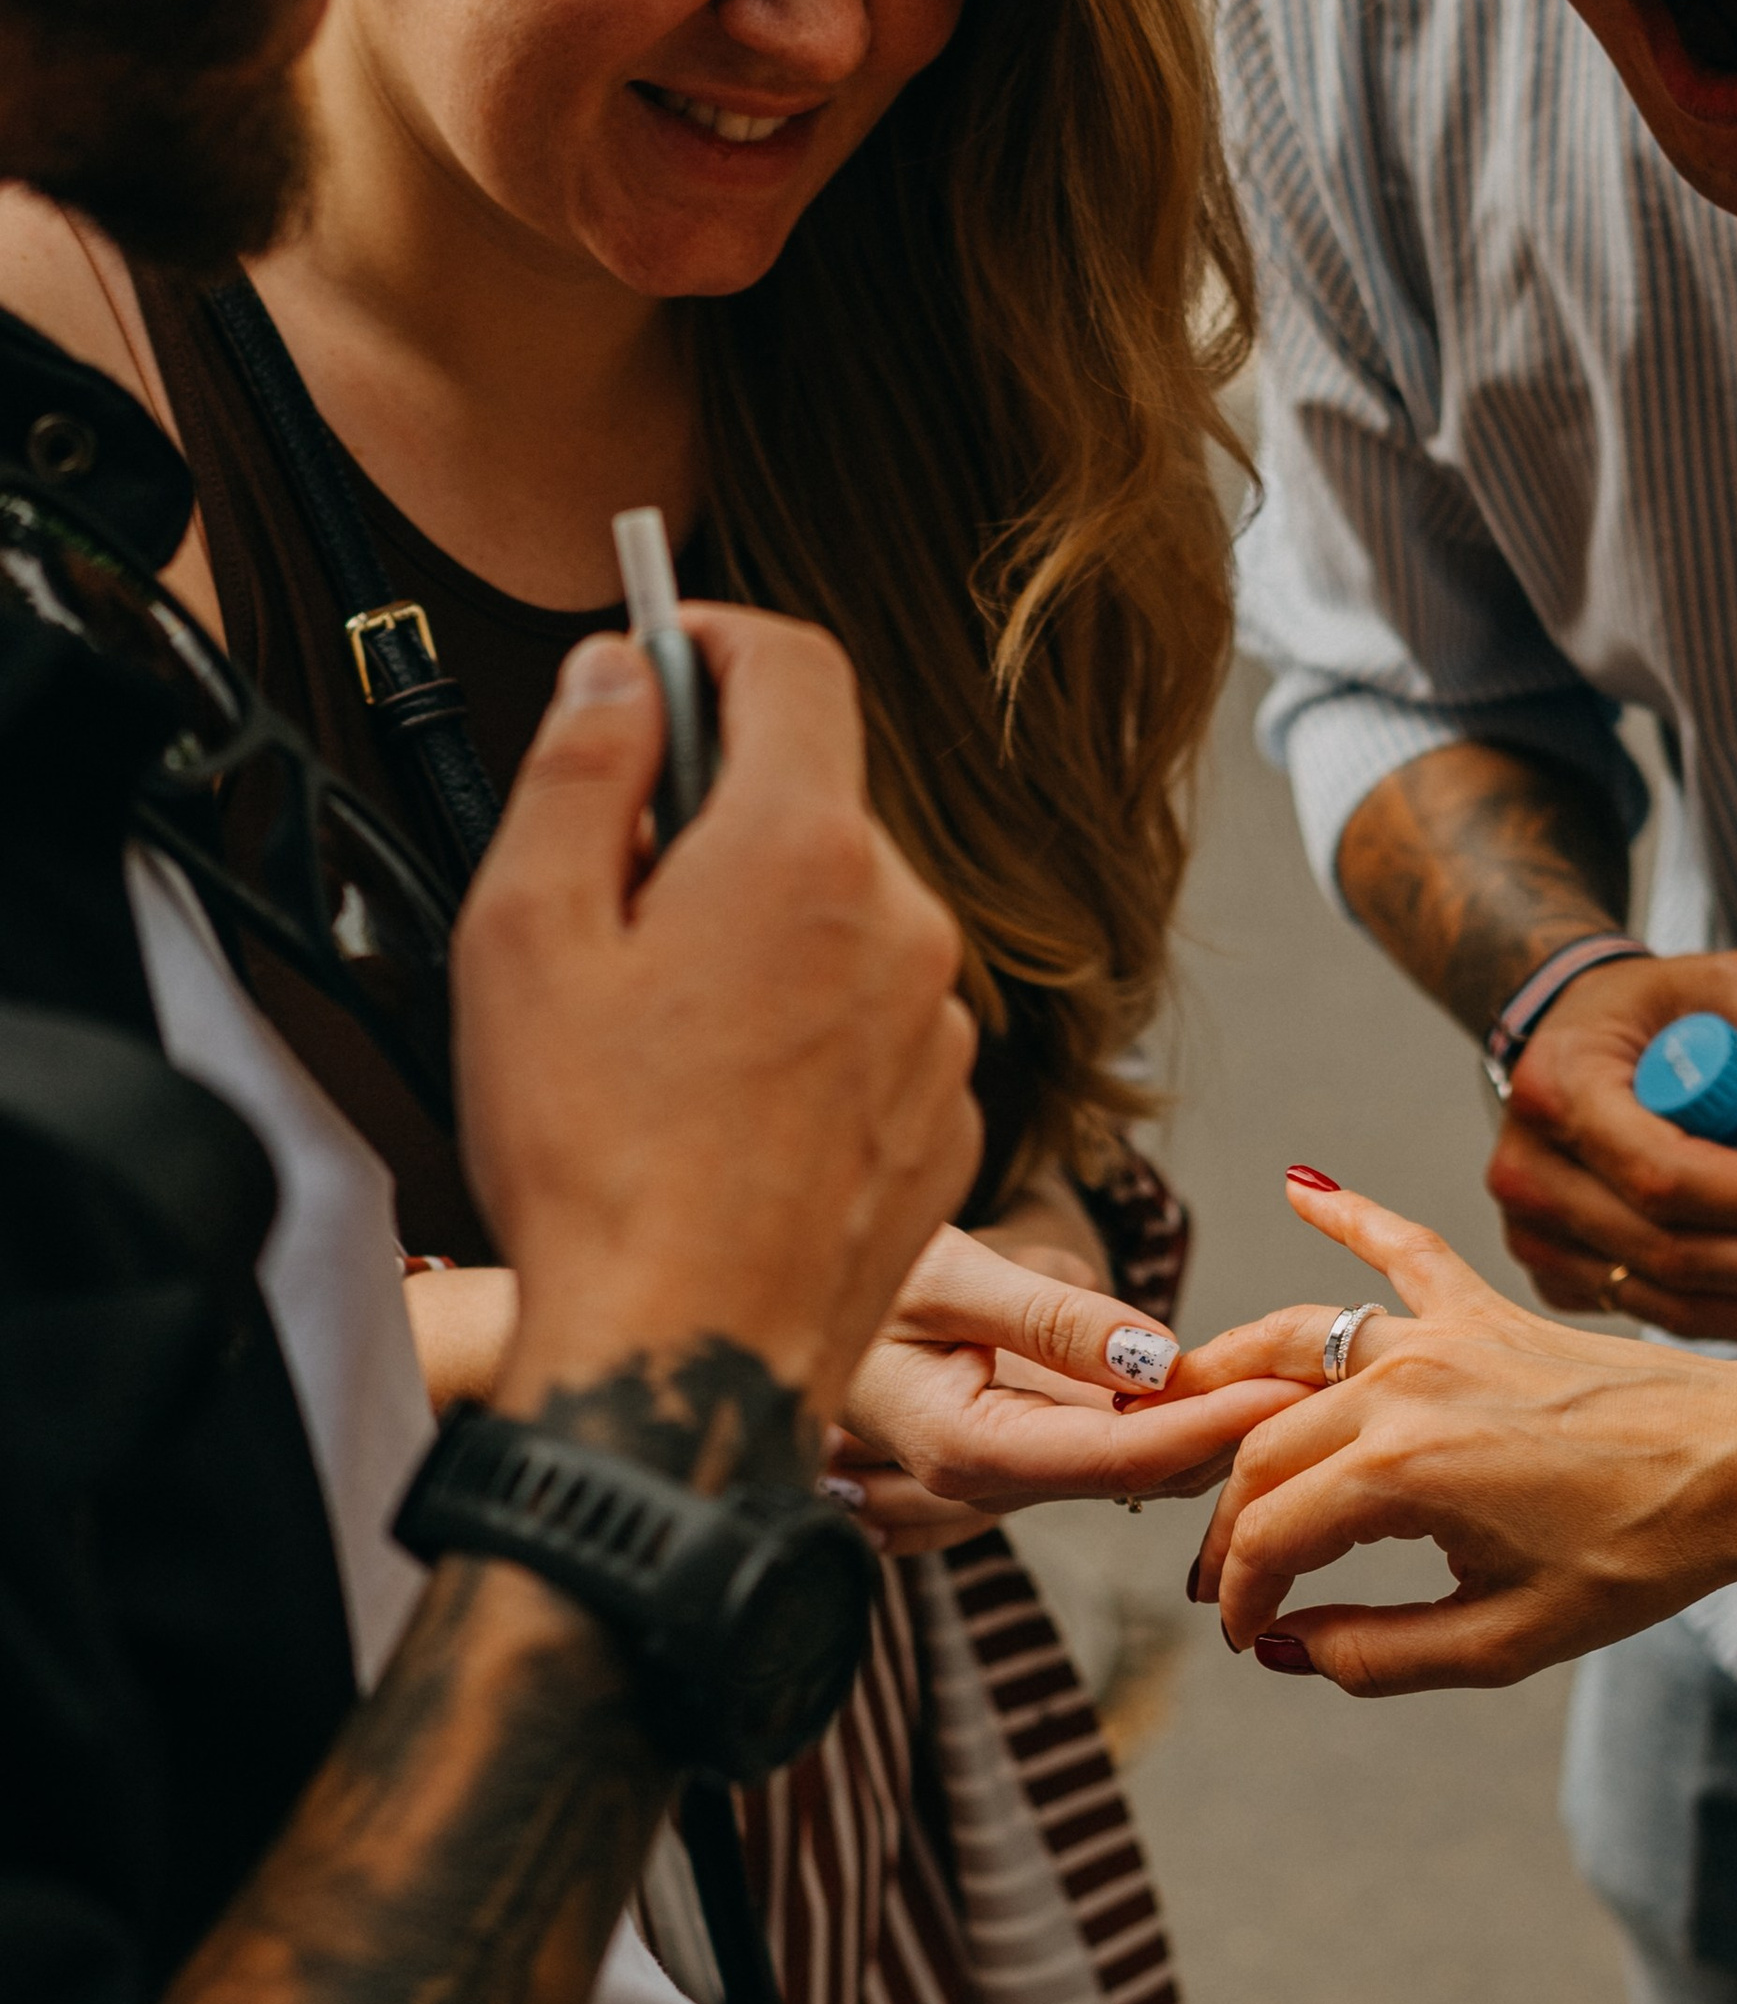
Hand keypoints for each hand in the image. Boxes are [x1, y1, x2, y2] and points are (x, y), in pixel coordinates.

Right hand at [456, 610, 979, 1427]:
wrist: (686, 1364)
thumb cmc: (593, 1166)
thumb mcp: (523, 932)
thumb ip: (578, 767)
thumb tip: (618, 671)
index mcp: (804, 855)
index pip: (795, 664)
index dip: (714, 640)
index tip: (659, 664)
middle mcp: (905, 927)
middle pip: (815, 804)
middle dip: (716, 818)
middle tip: (609, 897)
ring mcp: (940, 1030)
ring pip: (846, 922)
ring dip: (764, 936)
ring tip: (658, 1036)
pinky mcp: (947, 1119)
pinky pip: (875, 1026)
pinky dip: (807, 1032)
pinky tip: (722, 1110)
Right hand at [831, 1222, 1310, 1541]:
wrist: (783, 1291)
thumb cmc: (851, 1272)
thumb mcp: (940, 1275)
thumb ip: (1046, 1317)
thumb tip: (1155, 1358)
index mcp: (964, 1450)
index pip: (1122, 1456)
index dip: (1215, 1423)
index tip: (1292, 1384)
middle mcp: (982, 1487)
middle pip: (1142, 1473)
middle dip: (1237, 1429)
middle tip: (1330, 1374)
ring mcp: (996, 1482)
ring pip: (1133, 1467)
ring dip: (1215, 1425)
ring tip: (1310, 1372)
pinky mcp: (1011, 1459)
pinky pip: (1107, 1450)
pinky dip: (1172, 1418)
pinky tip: (1237, 1382)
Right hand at [1173, 1171, 1736, 1686]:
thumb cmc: (1644, 1553)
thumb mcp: (1510, 1639)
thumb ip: (1383, 1653)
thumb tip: (1292, 1649)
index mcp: (1402, 1471)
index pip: (1272, 1532)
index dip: (1242, 1591)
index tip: (1243, 1632)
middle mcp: (1404, 1385)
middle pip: (1265, 1445)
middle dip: (1226, 1517)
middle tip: (1219, 1573)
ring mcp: (1443, 1335)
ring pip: (1298, 1341)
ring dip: (1230, 1372)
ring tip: (1178, 1403)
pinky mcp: (1486, 1310)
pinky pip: (1403, 1249)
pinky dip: (1349, 1213)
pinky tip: (1298, 1184)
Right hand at [1494, 949, 1736, 1345]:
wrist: (1580, 1039)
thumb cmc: (1660, 1009)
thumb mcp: (1734, 981)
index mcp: (1560, 1088)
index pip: (1665, 1173)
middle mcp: (1530, 1173)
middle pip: (1670, 1253)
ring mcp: (1535, 1234)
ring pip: (1666, 1301)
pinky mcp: (1558, 1273)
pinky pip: (1656, 1312)